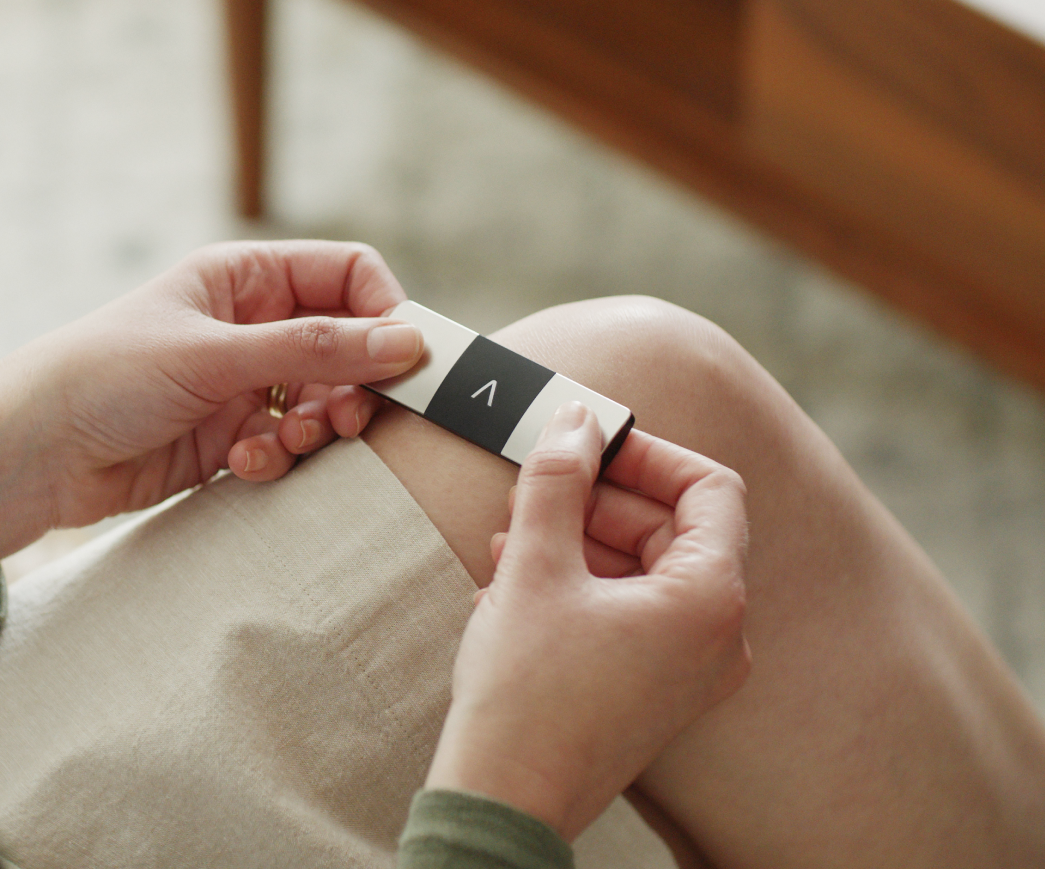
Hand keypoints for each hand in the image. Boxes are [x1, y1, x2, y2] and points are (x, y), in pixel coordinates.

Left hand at [0, 240, 422, 575]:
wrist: (29, 458)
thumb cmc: (101, 376)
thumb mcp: (213, 354)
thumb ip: (314, 349)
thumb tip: (407, 343)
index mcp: (248, 278)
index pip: (349, 276)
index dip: (385, 313)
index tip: (404, 361)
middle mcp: (254, 326)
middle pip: (349, 345)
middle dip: (355, 384)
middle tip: (348, 419)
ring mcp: (246, 383)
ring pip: (326, 400)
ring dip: (317, 426)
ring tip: (284, 441)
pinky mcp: (235, 437)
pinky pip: (291, 444)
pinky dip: (279, 456)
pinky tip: (242, 463)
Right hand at [425, 402, 749, 840]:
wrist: (503, 801)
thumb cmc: (525, 693)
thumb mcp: (536, 565)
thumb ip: (559, 479)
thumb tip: (576, 420)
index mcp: (710, 600)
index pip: (710, 487)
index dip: (649, 454)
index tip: (593, 443)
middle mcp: (717, 635)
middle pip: (672, 525)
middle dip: (600, 498)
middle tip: (538, 487)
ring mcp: (689, 666)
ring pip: (644, 565)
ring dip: (579, 537)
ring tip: (511, 536)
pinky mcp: (655, 685)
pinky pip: (630, 607)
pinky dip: (582, 580)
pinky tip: (518, 575)